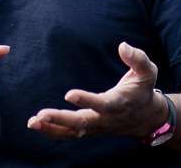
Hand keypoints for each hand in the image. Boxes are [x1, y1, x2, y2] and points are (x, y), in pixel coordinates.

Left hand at [27, 42, 166, 140]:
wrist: (147, 118)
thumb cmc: (144, 90)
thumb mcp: (148, 72)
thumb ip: (137, 58)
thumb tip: (123, 46)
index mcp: (118, 103)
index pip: (101, 104)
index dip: (86, 100)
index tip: (69, 94)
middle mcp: (106, 118)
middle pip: (82, 122)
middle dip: (61, 119)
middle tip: (41, 114)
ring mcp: (97, 126)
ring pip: (73, 132)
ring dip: (52, 128)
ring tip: (33, 122)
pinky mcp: (90, 130)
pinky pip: (70, 134)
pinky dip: (53, 131)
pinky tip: (37, 124)